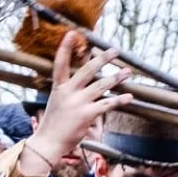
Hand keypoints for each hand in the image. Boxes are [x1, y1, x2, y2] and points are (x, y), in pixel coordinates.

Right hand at [20, 33, 131, 176]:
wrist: (48, 143)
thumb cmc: (53, 124)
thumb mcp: (56, 102)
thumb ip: (68, 91)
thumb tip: (84, 82)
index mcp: (58, 88)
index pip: (60, 64)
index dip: (65, 48)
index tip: (72, 33)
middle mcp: (68, 92)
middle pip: (88, 70)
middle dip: (103, 58)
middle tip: (115, 50)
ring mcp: (78, 103)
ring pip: (101, 85)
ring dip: (116, 78)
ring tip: (127, 72)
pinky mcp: (87, 115)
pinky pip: (107, 104)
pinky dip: (119, 101)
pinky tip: (129, 97)